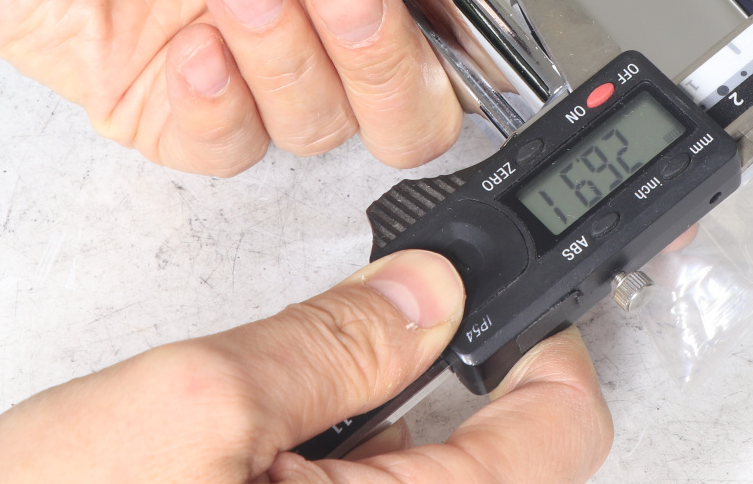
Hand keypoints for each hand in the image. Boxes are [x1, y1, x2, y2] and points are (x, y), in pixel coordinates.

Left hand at [0, 0, 633, 174]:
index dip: (492, 30)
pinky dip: (222, 103)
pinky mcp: (168, 93)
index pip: (477, 21)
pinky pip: (226, 150)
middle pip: (420, 106)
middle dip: (393, 62)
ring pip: (328, 128)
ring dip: (292, 55)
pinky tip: (194, 31)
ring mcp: (249, 52)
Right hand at [0, 249, 612, 482]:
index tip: (517, 288)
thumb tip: (432, 292)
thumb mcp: (194, 409)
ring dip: (386, 417)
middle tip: (386, 319)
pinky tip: (272, 442)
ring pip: (424, 476)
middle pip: (498, 453)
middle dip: (449, 374)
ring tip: (296, 393)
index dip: (548, 340)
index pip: (558, 429)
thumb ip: (333, 343)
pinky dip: (341, 455)